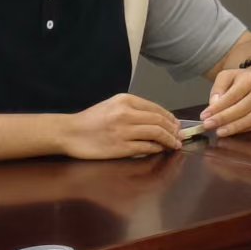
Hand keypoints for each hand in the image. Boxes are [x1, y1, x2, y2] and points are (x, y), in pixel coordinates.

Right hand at [60, 93, 181, 159]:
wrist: (70, 132)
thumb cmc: (91, 119)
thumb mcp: (113, 105)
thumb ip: (134, 109)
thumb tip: (158, 119)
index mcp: (125, 100)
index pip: (156, 108)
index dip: (170, 118)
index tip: (176, 125)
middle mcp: (126, 113)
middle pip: (159, 121)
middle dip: (173, 130)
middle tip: (180, 136)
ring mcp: (123, 131)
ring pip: (156, 133)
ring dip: (169, 140)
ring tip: (175, 144)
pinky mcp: (120, 147)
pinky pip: (145, 147)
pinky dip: (156, 148)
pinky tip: (160, 149)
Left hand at [201, 66, 250, 137]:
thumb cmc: (243, 79)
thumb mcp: (227, 76)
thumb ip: (218, 89)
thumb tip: (214, 105)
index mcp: (250, 79)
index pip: (232, 96)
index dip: (218, 108)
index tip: (204, 116)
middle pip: (241, 109)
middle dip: (223, 119)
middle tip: (208, 125)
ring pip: (249, 120)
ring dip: (232, 128)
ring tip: (218, 132)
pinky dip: (241, 130)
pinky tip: (230, 131)